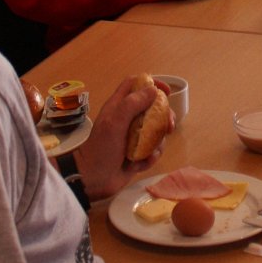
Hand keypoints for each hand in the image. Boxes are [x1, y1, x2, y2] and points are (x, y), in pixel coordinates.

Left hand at [78, 75, 174, 199]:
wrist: (92, 180)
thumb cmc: (101, 148)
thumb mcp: (115, 122)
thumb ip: (132, 104)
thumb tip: (154, 90)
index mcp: (119, 107)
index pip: (135, 84)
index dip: (151, 83)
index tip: (166, 91)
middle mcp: (128, 119)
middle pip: (153, 108)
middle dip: (164, 116)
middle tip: (169, 126)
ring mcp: (133, 137)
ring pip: (156, 132)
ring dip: (158, 142)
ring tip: (150, 152)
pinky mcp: (137, 154)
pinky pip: (153, 151)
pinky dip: (151, 157)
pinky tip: (141, 163)